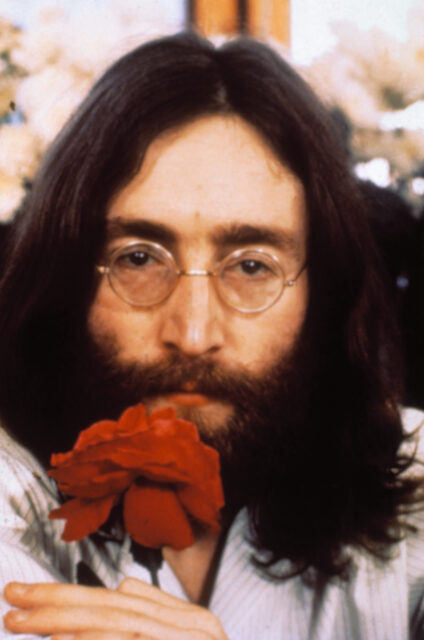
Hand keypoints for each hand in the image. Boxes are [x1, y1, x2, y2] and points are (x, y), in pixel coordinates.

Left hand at [3, 579, 228, 639]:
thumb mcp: (197, 636)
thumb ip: (160, 609)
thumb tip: (121, 584)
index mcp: (179, 621)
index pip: (110, 603)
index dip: (65, 596)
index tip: (25, 595)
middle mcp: (182, 630)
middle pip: (108, 611)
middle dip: (54, 606)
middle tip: (11, 599)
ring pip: (118, 628)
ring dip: (67, 626)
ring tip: (25, 622)